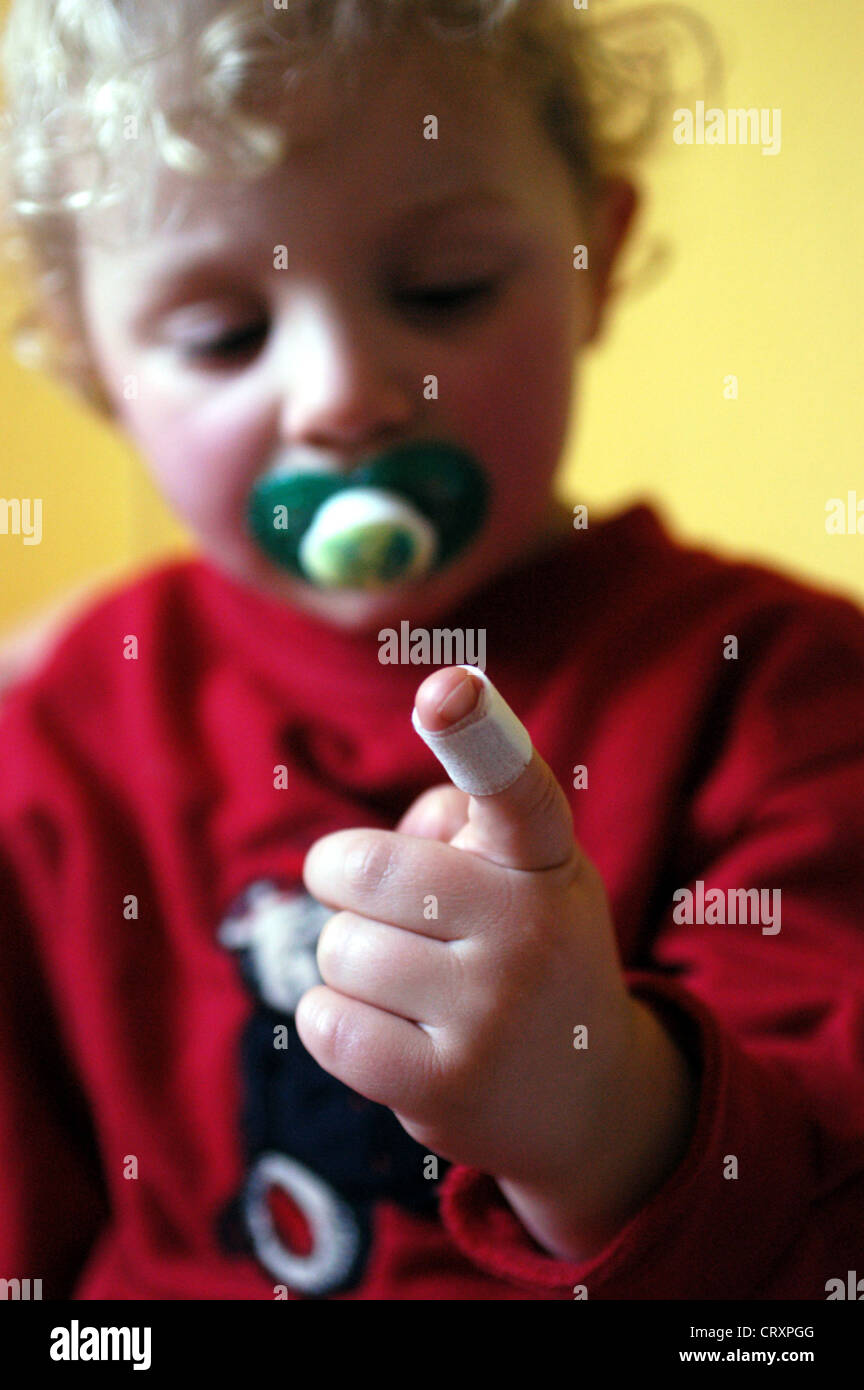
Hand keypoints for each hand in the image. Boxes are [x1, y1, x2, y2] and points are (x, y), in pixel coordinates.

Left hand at [299, 667, 696, 1259]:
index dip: (475, 729)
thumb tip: (381, 846)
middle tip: (374, 906)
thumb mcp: (522, 873)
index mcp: (544, 860)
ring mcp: (492, 1014)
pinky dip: (332, 1021)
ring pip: (338, 950)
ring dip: (347, 963)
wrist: (585, 1101)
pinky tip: (385, 1032)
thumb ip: (453, 823)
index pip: (511, 786)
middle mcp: (530, 929)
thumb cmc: (525, 950)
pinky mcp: (446, 1089)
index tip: (447, 687)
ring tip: (408, 986)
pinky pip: (325, 1023)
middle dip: (343, 883)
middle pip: (362, 870)